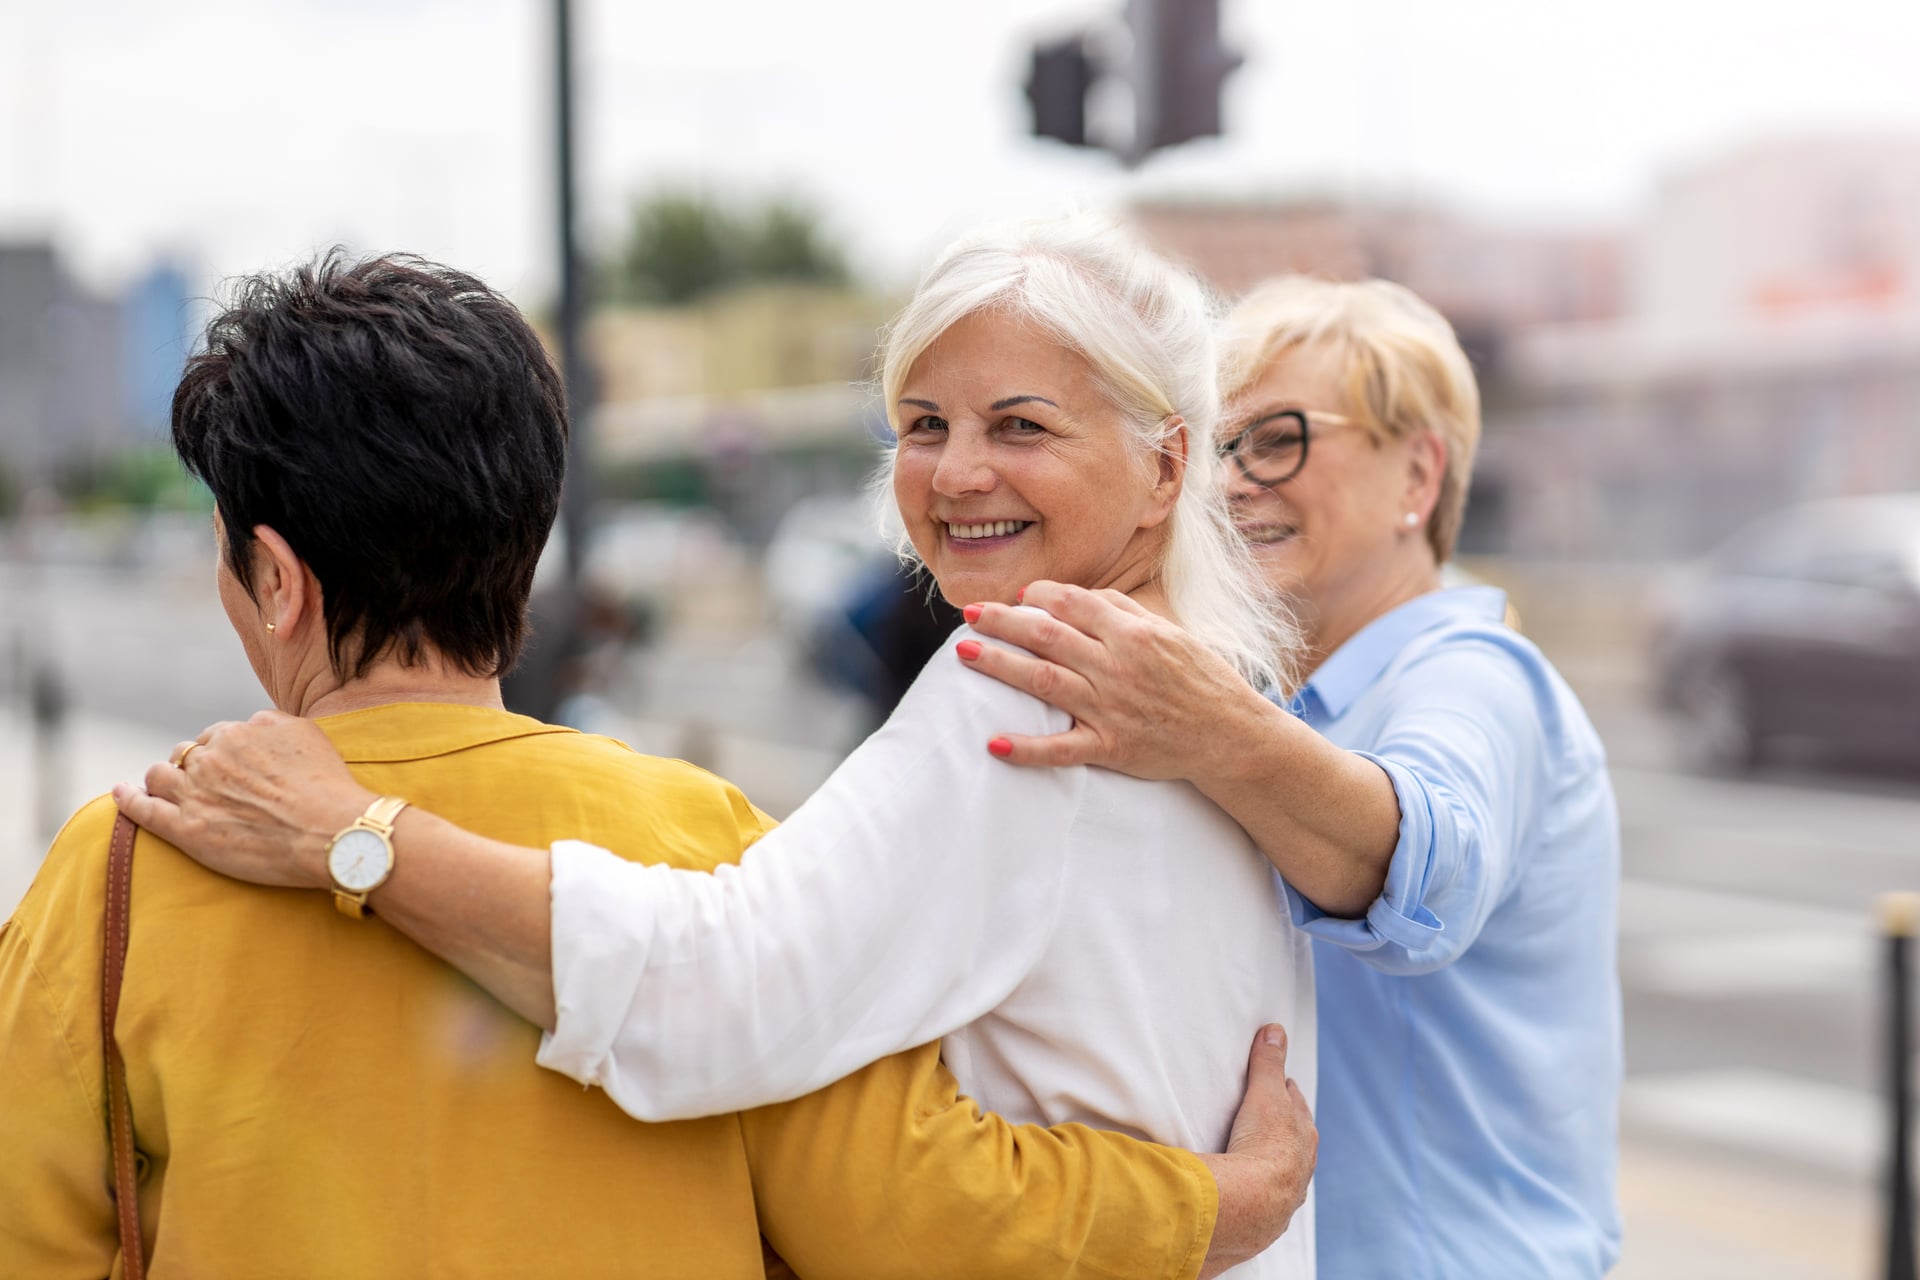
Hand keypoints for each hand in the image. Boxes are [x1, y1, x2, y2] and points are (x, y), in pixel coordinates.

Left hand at [112, 710, 373, 889]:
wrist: (332, 830)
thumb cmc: (328, 786)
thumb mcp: (306, 734)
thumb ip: (273, 723)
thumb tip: (255, 725)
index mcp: (239, 732)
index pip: (218, 736)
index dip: (224, 752)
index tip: (234, 769)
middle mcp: (212, 756)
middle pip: (187, 754)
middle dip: (193, 765)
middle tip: (212, 786)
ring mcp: (195, 792)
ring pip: (160, 775)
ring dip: (164, 779)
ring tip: (170, 791)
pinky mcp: (186, 828)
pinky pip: (144, 809)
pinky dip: (128, 799)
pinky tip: (121, 793)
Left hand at [960, 580, 1269, 781]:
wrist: (1232, 736)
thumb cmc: (1199, 680)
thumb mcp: (1170, 633)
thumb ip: (1122, 611)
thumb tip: (1070, 595)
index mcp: (1133, 633)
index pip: (1072, 603)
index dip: (1036, 595)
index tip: (1014, 596)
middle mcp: (1118, 666)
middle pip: (1047, 636)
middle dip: (1002, 622)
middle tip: (969, 614)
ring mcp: (1111, 709)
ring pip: (1044, 682)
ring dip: (1000, 666)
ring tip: (964, 654)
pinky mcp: (1111, 748)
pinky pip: (1062, 749)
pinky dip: (1027, 748)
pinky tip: (993, 743)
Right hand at [1197, 1024, 1316, 1277]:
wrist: (1251, 1204)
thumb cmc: (1262, 1146)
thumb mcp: (1264, 1095)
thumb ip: (1268, 1064)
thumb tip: (1274, 1031)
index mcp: (1303, 1139)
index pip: (1297, 1110)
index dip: (1288, 1096)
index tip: (1283, 1086)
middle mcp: (1300, 1170)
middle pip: (1295, 1144)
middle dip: (1285, 1132)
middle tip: (1271, 1121)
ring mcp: (1283, 1199)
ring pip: (1282, 1177)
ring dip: (1272, 1168)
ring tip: (1258, 1163)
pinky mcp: (1263, 1224)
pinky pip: (1261, 1206)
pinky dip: (1254, 1199)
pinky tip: (1245, 1201)